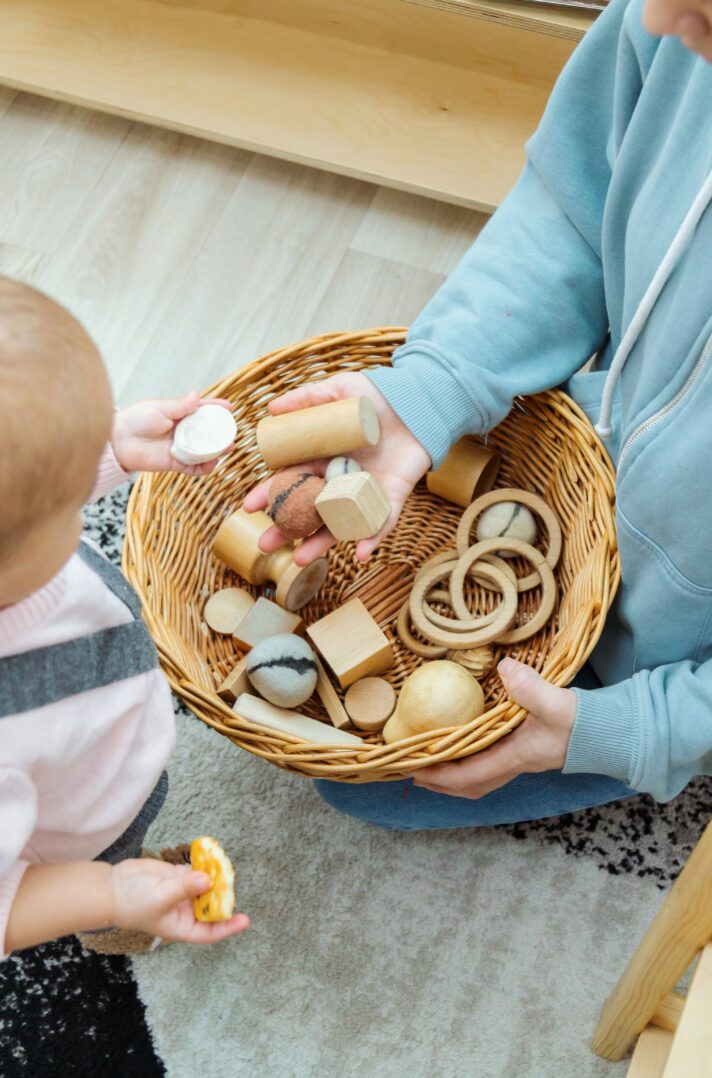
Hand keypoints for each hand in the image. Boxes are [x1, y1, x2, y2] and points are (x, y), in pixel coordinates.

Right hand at [110, 858, 249, 944]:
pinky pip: (196, 871)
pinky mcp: (177, 876)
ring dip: (215, 877)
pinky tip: (211, 856)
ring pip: (206, 886)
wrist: (112, 887)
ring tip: (223, 865)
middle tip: (230, 881)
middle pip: (211, 906)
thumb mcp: (161, 898)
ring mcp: (182, 892)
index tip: (244, 920)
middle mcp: (185, 911)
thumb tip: (208, 879)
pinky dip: (204, 864)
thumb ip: (185, 888)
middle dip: (222, 896)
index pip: (209, 931)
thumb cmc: (133, 903)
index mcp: (181, 927)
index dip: (227, 927)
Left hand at [112, 392, 233, 475]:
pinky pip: (193, 468)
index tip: (229, 407)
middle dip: (221, 433)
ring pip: (204, 451)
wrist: (118, 440)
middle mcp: (183, 432)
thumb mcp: (160, 408)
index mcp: (180, 415)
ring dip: (216, 451)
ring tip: (226, 449)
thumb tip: (196, 395)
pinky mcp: (175, 463)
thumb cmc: (136, 419)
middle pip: (207, 433)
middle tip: (231, 433)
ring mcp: (180, 448)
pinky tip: (212, 464)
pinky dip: (204, 468)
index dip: (216, 409)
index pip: (202, 411)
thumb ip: (180, 405)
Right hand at [242, 372, 430, 563]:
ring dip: (320, 543)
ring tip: (300, 559)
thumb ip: (308, 398)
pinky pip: (380, 522)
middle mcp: (338, 481)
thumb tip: (271, 408)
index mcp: (321, 460)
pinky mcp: (390, 497)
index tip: (250, 507)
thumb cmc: (375, 398)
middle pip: (307, 510)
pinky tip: (359, 553)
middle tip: (265, 545)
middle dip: (286, 529)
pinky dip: (371, 538)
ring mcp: (362, 493)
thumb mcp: (340, 391)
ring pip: (337, 523)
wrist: (417, 403)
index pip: (290, 481)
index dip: (270, 494)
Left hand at [412, 658, 576, 798]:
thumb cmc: (582, 721)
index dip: (440, 774)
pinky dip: (468, 762)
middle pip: (469, 785)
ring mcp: (518, 760)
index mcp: (514, 757)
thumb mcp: (555, 702)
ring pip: (478, 778)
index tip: (415, 768)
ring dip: (453, 775)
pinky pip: (487, 765)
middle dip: (440, 782)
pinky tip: (461, 745)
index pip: (469, 775)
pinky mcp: (523, 751)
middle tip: (413, 772)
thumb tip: (503, 668)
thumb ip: (530, 687)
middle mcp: (513, 763)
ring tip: (430, 762)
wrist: (606, 732)